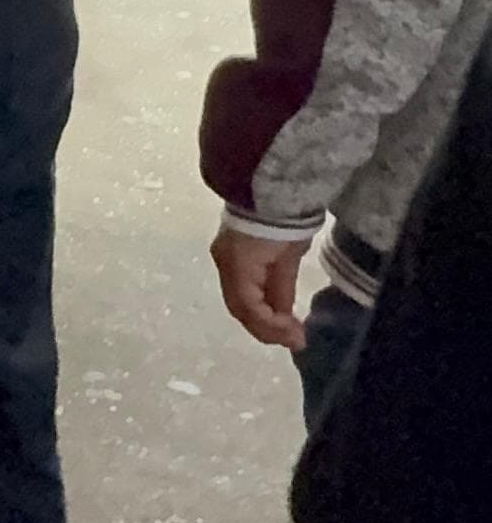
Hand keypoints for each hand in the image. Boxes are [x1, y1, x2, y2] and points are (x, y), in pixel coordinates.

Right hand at [212, 221, 308, 350]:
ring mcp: (225, 259)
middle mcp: (224, 265)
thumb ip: (282, 288)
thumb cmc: (283, 220)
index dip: (272, 328)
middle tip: (292, 339)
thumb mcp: (288, 257)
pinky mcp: (231, 253)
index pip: (249, 308)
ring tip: (286, 327)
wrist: (270, 184)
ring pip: (239, 298)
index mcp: (238, 267)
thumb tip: (284, 317)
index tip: (297, 338)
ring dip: (261, 316)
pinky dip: (258, 300)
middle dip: (265, 327)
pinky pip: (242, 285)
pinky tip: (276, 308)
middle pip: (239, 307)